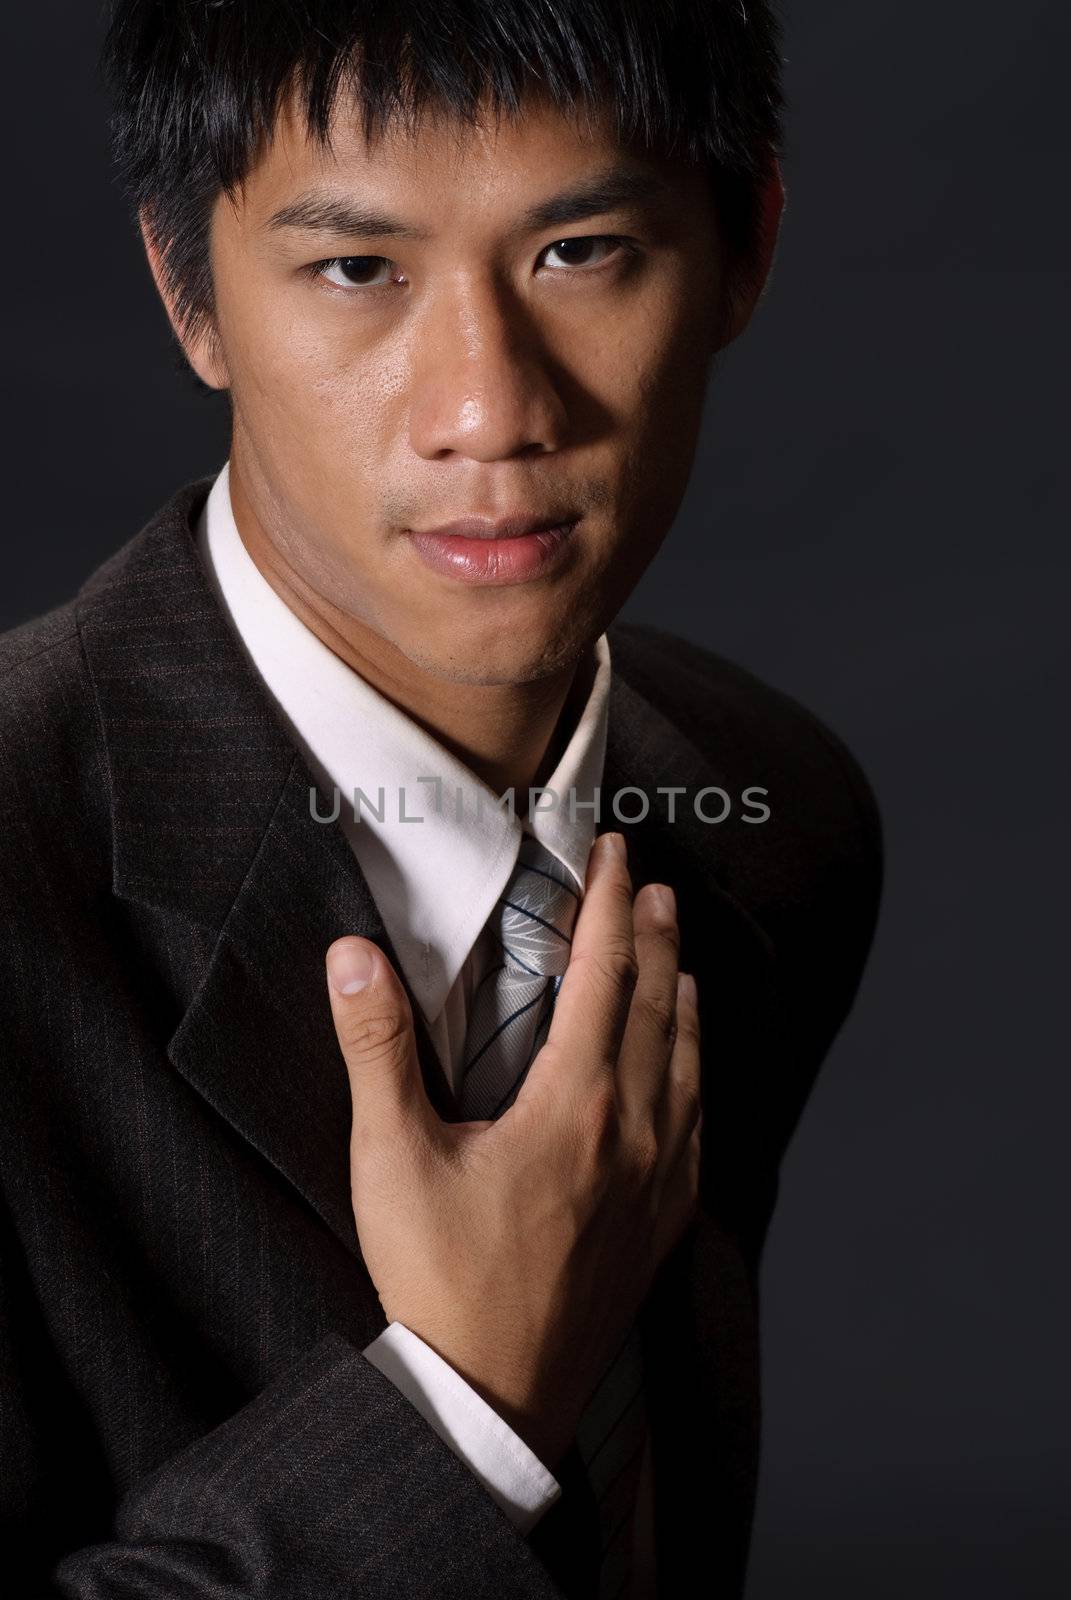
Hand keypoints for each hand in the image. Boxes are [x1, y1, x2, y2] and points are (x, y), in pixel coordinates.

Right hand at [325, 830, 701, 1469]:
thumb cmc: (437, 1278)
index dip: (608, 903)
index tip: (611, 851)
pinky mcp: (663, 1223)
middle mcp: (634, 1130)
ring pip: (690, 1061)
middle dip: (655, 933)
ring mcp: (658, 1180)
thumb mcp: (390, 1158)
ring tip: (679, 955)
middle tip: (650, 881)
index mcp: (574, 1103)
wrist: (493, 1396)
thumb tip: (350, 955)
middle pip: (659, 1005)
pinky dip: (700, 1071)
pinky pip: (701, 1124)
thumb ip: (375, 1048)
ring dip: (684, 995)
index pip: (605, 974)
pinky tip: (693, 1068)